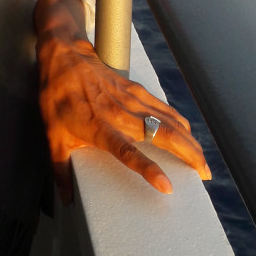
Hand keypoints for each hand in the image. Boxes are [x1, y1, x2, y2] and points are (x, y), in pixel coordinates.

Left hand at [34, 0, 210, 201]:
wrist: (62, 56)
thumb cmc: (55, 97)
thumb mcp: (52, 135)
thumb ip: (60, 169)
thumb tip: (66, 200)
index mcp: (99, 128)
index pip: (128, 152)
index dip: (148, 169)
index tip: (167, 186)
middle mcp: (119, 114)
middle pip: (161, 135)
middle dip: (187, 154)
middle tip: (203, 174)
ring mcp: (130, 99)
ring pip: (168, 121)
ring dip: (189, 140)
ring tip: (202, 161)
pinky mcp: (135, 89)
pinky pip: (162, 107)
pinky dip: (179, 120)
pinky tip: (189, 133)